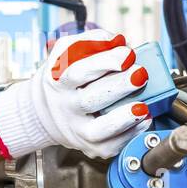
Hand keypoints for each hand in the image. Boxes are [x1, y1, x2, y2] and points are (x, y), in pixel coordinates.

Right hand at [0, 28, 150, 159]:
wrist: (43, 112)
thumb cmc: (61, 78)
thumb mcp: (65, 52)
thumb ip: (90, 41)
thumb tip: (117, 40)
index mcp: (58, 81)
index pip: (77, 72)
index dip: (104, 62)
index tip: (127, 53)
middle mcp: (65, 107)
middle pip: (90, 100)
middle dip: (118, 86)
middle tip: (140, 74)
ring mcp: (76, 130)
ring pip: (98, 130)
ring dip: (123, 118)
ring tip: (142, 106)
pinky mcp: (89, 147)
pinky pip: (110, 146)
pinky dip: (129, 135)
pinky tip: (143, 119)